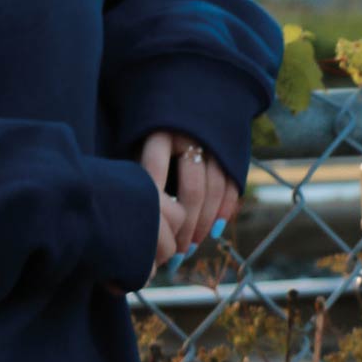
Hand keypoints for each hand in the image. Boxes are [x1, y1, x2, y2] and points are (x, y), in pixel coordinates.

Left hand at [137, 130, 238, 259]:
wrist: (177, 108)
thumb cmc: (146, 140)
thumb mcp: (134, 150)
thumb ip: (136, 178)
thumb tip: (131, 224)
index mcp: (159, 133)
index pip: (156, 174)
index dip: (156, 209)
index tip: (152, 237)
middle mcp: (189, 135)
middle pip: (193, 188)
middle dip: (186, 226)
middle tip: (177, 252)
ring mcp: (212, 141)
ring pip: (215, 189)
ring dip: (205, 223)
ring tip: (191, 247)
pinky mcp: (229, 149)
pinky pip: (231, 184)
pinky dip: (224, 211)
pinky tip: (214, 231)